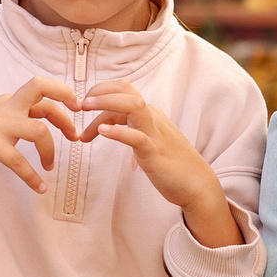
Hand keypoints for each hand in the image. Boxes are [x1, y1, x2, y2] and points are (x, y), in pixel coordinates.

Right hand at [0, 75, 83, 192]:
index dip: (64, 95)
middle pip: (42, 93)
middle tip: (75, 135)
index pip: (42, 89)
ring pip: (39, 130)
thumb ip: (16, 115)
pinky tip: (39, 187)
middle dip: (65, 112)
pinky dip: (32, 176)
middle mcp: (6, 107)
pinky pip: (18, 160)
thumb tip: (41, 120)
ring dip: (51, 151)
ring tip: (50, 166)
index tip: (78, 108)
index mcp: (9, 100)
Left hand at [82, 80, 241, 247]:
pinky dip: (117, 131)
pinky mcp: (155, 152)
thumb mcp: (145, 140)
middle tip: (78, 104)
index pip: (121, 94)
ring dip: (106, 103)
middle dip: (100, 91)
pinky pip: (135, 136)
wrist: (197, 185)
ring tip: (85, 107)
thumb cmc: (170, 164)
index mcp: (149, 114)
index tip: (81, 109)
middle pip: (125, 91)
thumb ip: (128, 128)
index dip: (99, 96)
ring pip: (132, 105)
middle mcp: (152, 118)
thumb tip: (106, 126)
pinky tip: (101, 132)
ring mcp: (154, 133)